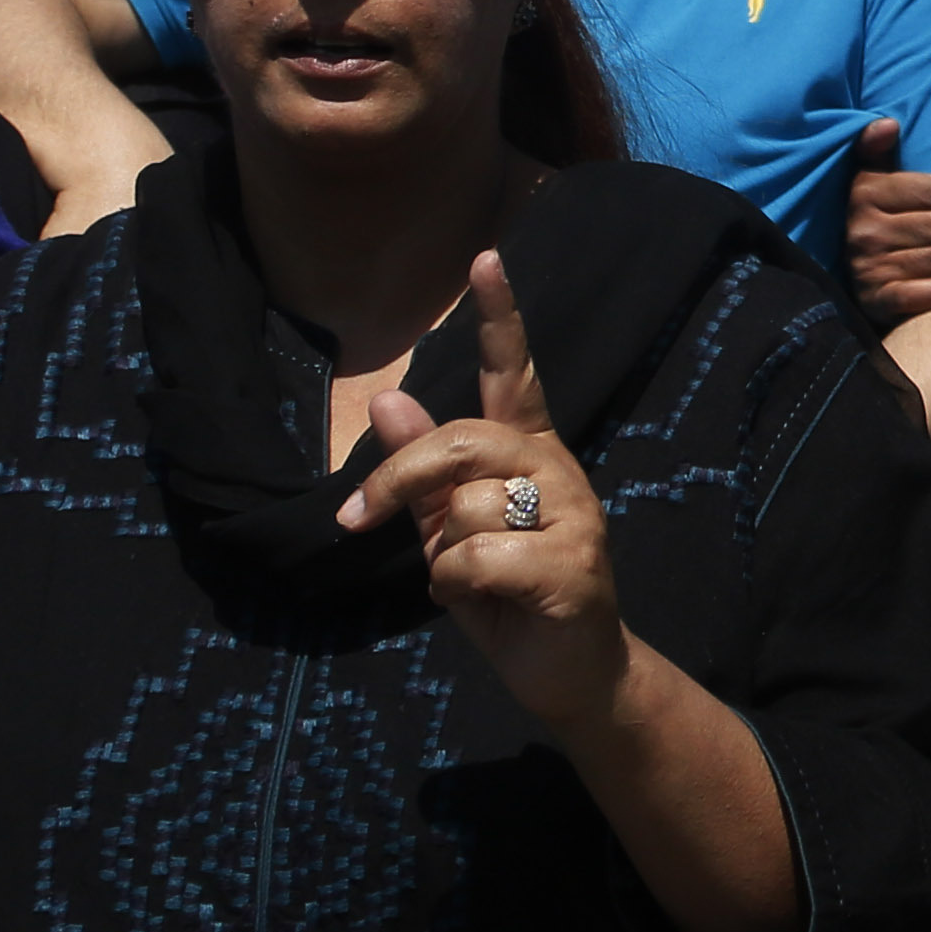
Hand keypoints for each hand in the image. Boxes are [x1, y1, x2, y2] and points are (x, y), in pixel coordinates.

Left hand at [341, 253, 631, 739]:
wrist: (570, 674)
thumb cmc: (505, 596)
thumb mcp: (448, 530)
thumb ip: (422, 472)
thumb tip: (388, 399)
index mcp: (528, 453)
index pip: (515, 372)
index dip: (500, 316)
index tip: (485, 256)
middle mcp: (555, 469)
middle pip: (463, 440)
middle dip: (399, 480)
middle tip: (357, 521)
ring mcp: (573, 515)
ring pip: (464, 509)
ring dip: (439, 558)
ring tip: (470, 581)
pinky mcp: (571, 565)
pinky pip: (476, 557)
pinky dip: (456, 587)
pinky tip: (487, 601)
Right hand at [842, 117, 930, 326]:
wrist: (852, 274)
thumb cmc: (878, 217)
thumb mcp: (872, 179)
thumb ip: (877, 149)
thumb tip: (889, 124)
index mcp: (866, 194)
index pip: (929, 192)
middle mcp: (864, 231)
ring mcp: (867, 267)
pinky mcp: (873, 300)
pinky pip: (911, 296)